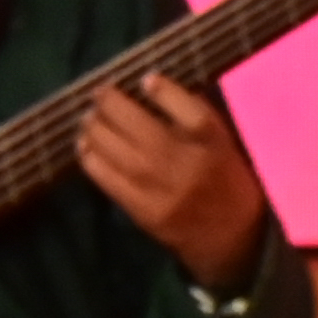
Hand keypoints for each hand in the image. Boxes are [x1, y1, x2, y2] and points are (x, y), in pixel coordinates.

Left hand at [78, 73, 273, 290]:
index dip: (160, 87)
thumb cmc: (226, 179)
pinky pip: (108, 179)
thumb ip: (193, 111)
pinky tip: (85, 146)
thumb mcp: (222, 139)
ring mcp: (160, 187)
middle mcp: (183, 160)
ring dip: (94, 128)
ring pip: (115, 149)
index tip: (144, 79)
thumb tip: (152, 82)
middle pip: (136, 123)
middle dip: (110, 102)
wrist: (232, 238)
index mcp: (210, 139)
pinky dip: (91, 159)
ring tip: (88, 117)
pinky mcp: (144, 210)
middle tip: (99, 93)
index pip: (182, 103)